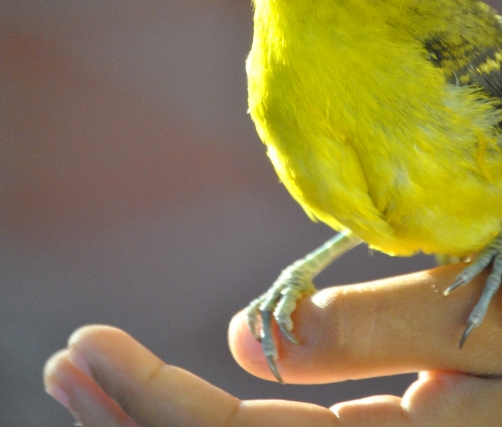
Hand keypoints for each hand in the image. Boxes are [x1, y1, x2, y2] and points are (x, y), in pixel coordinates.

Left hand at [44, 264, 501, 425]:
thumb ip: (365, 333)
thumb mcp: (479, 310)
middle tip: (62, 369)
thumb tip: (243, 346)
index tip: (81, 350)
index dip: (153, 407)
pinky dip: (231, 412)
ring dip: (170, 414)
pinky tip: (197, 382)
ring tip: (93, 373)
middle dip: (138, 418)